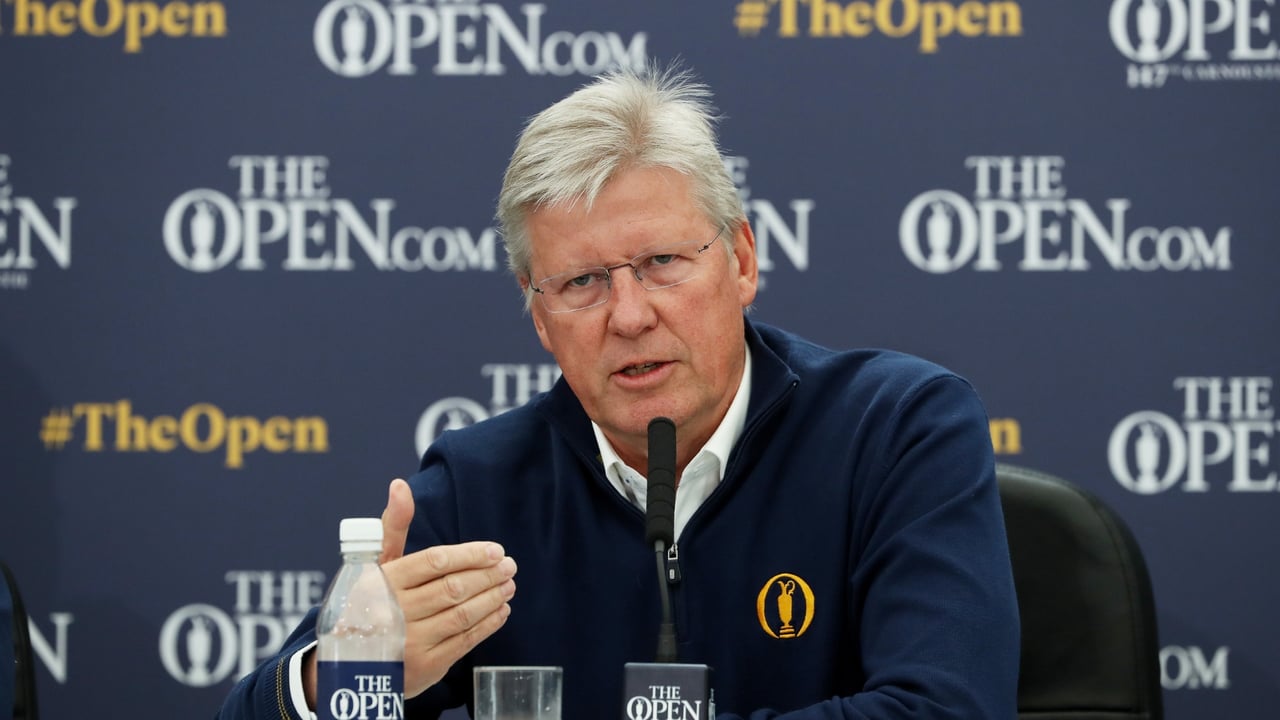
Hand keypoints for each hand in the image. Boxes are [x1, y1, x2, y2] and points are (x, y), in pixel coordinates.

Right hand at [380, 478, 516, 698]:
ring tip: (508, 585)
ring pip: (462, 614)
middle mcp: (397, 611)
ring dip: (492, 597)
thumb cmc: (368, 602)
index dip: (470, 555)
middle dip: (488, 575)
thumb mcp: (375, 565)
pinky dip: (487, 624)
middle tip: (509, 566)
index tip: (495, 551)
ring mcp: (411, 642)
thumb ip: (393, 526)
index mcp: (384, 581)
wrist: (349, 663)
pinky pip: (464, 641)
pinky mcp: (425, 667)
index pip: (436, 561)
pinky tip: (500, 611)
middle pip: (454, 587)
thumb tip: (400, 485)